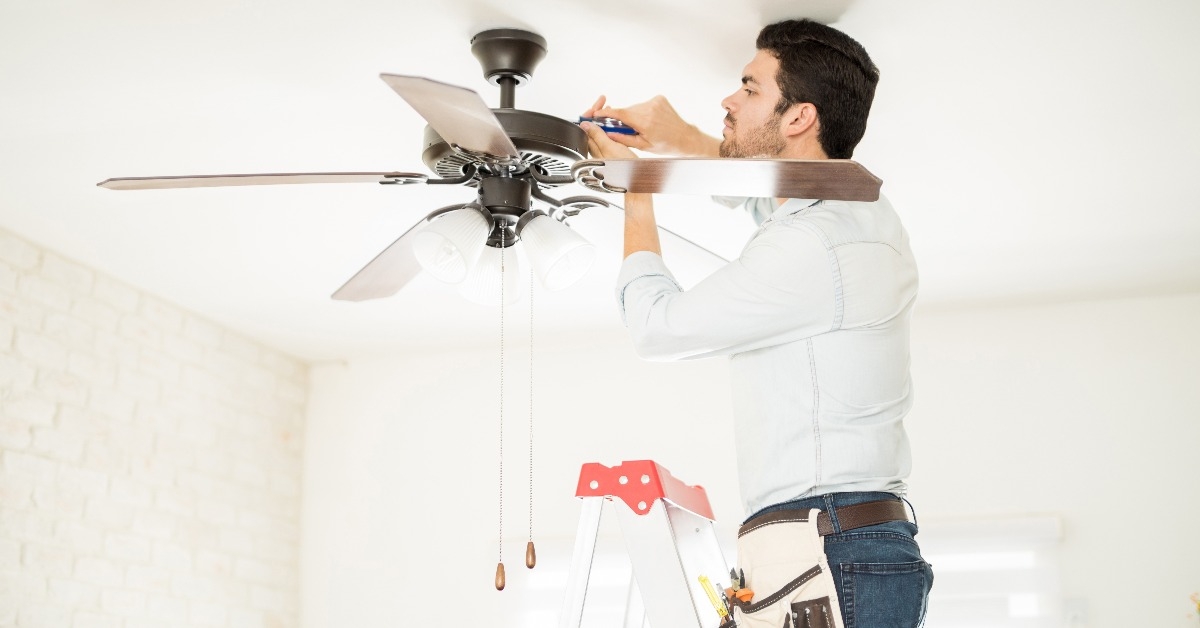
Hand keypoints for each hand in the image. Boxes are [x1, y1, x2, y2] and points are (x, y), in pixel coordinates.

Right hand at [583, 95, 718, 156]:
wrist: (684, 137)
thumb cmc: (666, 145)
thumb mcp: (643, 146)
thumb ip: (623, 138)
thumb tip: (607, 134)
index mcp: (645, 122)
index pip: (619, 114)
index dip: (605, 113)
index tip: (596, 114)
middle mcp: (649, 109)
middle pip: (626, 111)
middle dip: (623, 119)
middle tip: (627, 129)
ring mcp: (655, 102)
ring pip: (634, 107)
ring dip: (634, 115)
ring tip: (644, 127)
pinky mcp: (659, 98)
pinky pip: (643, 104)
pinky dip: (643, 111)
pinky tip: (650, 120)